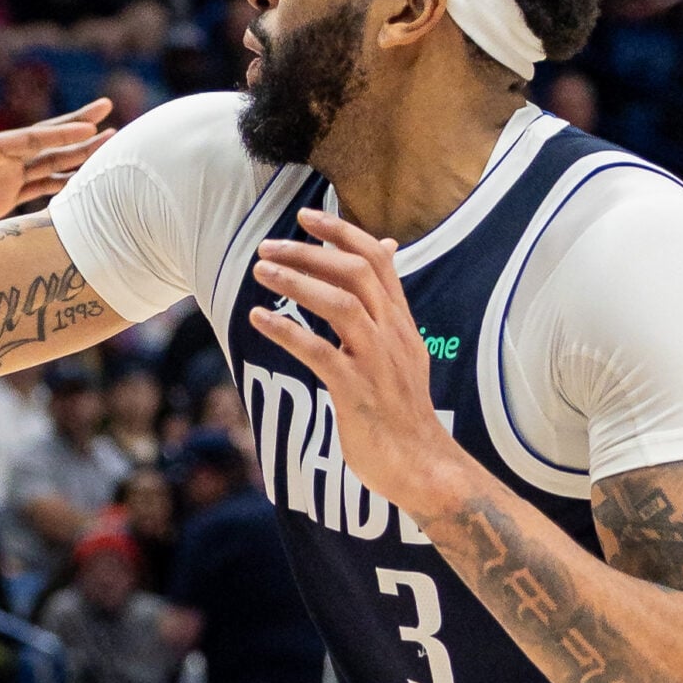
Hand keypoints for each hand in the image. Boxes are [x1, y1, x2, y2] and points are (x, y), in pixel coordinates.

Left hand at [0, 100, 112, 236]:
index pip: (33, 139)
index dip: (61, 134)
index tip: (90, 126)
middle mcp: (3, 159)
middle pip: (50, 144)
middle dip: (81, 131)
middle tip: (113, 118)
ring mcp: (6, 178)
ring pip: (51, 166)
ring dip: (79, 158)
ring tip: (109, 148)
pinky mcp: (4, 199)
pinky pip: (40, 191)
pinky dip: (63, 186)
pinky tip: (85, 184)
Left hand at [248, 208, 471, 517]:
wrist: (423, 466)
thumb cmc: (401, 410)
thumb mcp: (401, 352)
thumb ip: (388, 308)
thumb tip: (388, 256)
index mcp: (401, 323)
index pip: (377, 260)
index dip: (343, 233)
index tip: (307, 216)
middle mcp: (393, 334)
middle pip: (356, 273)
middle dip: (311, 252)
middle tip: (267, 246)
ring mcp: (377, 361)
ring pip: (341, 305)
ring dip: (297, 283)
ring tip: (260, 272)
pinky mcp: (357, 391)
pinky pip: (320, 352)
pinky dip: (287, 331)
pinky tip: (259, 319)